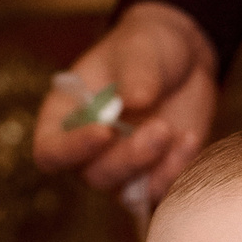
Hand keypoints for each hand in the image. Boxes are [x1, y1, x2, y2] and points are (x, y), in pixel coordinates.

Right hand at [32, 2, 220, 199]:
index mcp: (63, 119)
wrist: (182, 61)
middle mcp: (87, 152)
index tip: (104, 130)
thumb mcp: (139, 48)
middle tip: (159, 128)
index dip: (71, 150)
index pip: (51, 151)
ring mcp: (121, 169)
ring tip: (176, 131)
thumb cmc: (145, 50)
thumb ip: (136, 72)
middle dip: (127, 158)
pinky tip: (190, 139)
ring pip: (127, 193)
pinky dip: (177, 171)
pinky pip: (161, 191)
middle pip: (94, 176)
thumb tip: (136, 100)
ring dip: (153, 169)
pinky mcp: (153, 177)